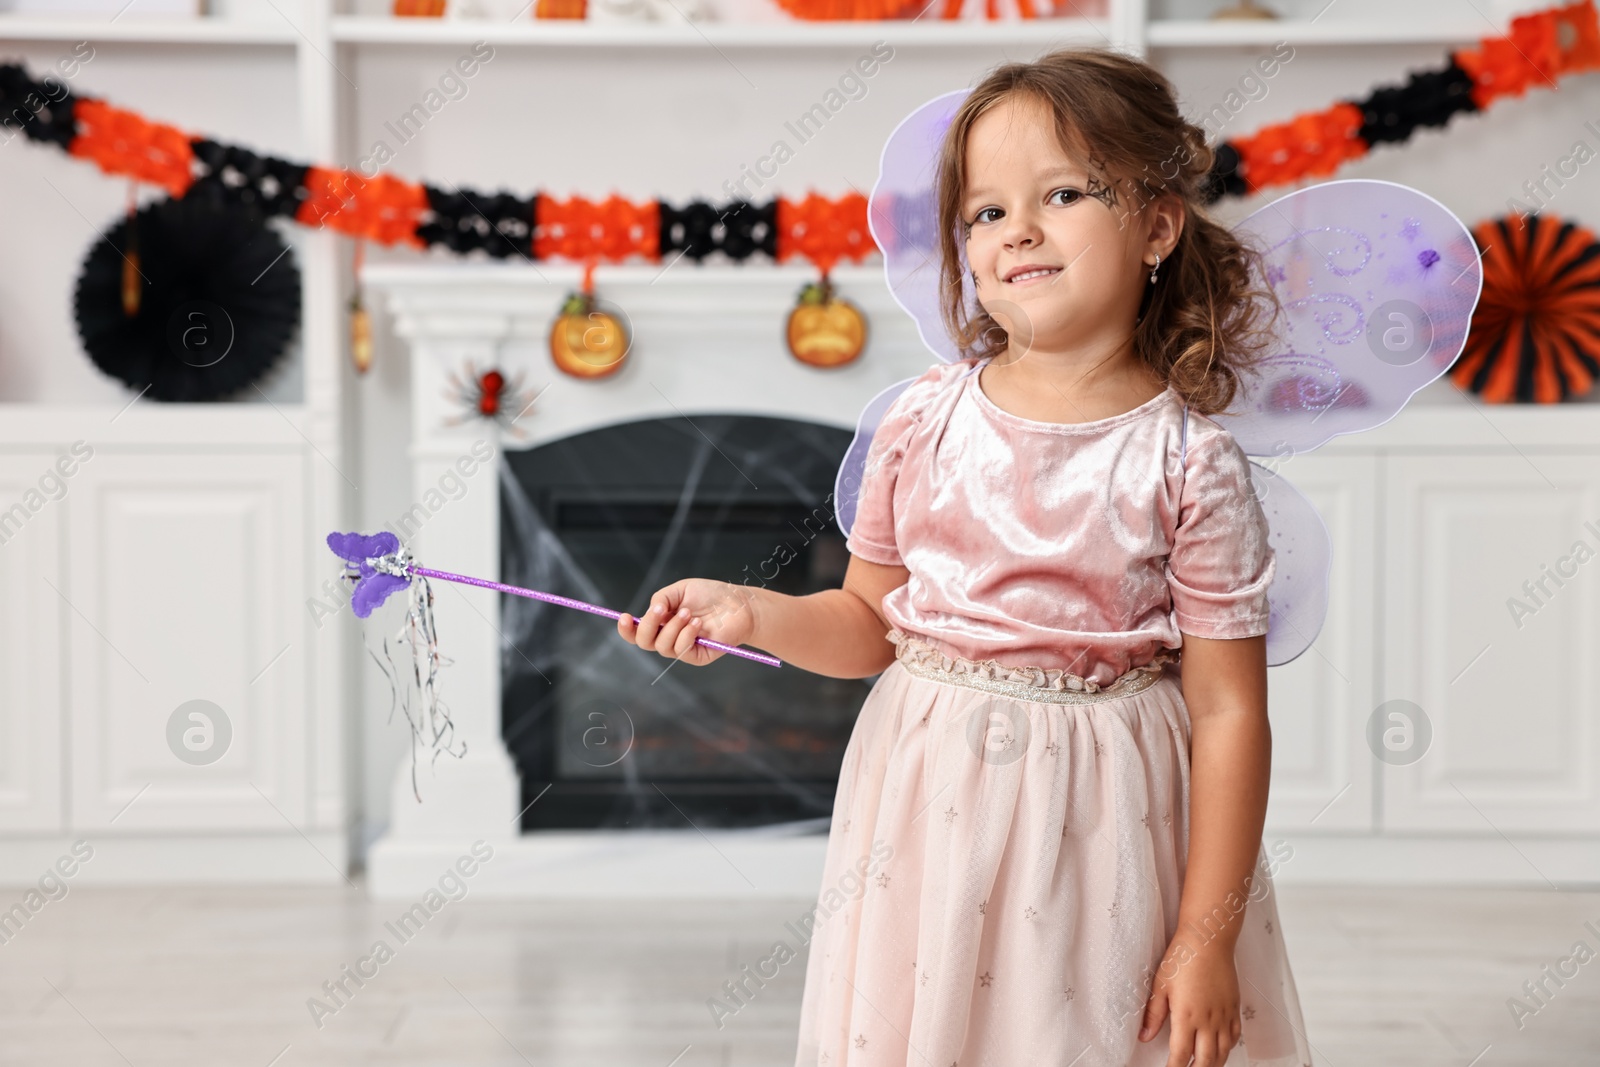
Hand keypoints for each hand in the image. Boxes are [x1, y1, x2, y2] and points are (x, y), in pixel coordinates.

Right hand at [616, 578, 757, 666]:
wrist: (739, 604)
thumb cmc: (712, 595)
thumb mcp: (681, 589)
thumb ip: (661, 598)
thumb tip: (650, 611)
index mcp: (662, 622)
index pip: (637, 632)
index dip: (626, 629)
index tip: (624, 616)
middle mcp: (669, 636)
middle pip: (644, 642)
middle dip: (648, 625)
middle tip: (662, 609)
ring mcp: (683, 648)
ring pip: (662, 646)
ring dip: (673, 627)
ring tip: (689, 613)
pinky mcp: (697, 656)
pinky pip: (681, 651)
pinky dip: (686, 635)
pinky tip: (698, 623)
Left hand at [1138, 937, 1240, 1066]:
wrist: (1208, 940)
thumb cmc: (1182, 958)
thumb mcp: (1160, 985)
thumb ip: (1153, 1015)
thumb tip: (1144, 1037)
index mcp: (1187, 1016)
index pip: (1181, 1055)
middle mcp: (1209, 1020)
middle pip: (1206, 1060)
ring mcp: (1224, 1015)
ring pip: (1223, 1052)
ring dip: (1213, 1064)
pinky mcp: (1234, 1007)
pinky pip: (1235, 1036)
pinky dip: (1227, 1048)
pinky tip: (1220, 1049)